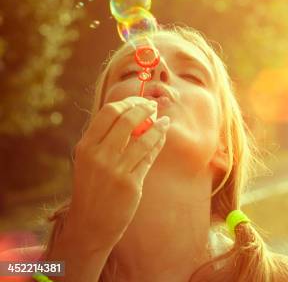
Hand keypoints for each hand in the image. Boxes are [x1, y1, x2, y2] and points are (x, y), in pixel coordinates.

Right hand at [65, 96, 169, 251]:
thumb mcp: (90, 161)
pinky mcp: (130, 183)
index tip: (140, 101)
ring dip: (157, 125)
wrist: (90, 224)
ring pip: (143, 137)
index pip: (109, 112)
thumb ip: (107, 138)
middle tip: (154, 106)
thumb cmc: (93, 187)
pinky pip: (149, 155)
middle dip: (145, 108)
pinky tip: (162, 135)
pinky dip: (158, 142)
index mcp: (85, 146)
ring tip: (164, 120)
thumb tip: (135, 113)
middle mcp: (98, 156)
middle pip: (127, 120)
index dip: (129, 102)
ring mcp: (115, 170)